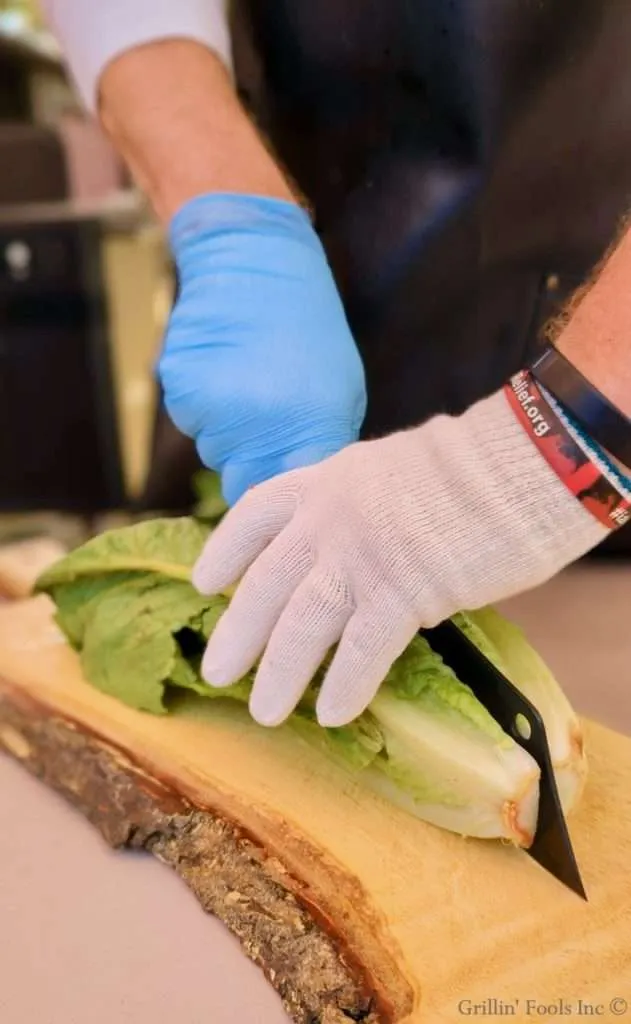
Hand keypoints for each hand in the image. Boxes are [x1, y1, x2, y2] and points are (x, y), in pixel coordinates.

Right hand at [158, 193, 366, 504]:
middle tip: (266, 411)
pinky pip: (190, 418)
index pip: (284, 501)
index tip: (277, 492)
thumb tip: (296, 492)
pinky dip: (202, 401)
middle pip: (241, 482)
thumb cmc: (308, 331)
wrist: (254, 260)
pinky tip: (221, 364)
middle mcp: (259, 426)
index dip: (277, 504)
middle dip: (251, 461)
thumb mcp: (339, 392)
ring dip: (227, 428)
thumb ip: (317, 447)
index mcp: (311, 428)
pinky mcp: (179, 386)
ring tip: (248, 378)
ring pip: (213, 449)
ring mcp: (215, 407)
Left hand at [192, 390, 604, 726]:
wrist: (519, 463)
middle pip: (266, 584)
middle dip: (238, 633)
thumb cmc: (472, 465)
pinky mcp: (402, 594)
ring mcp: (359, 557)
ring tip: (264, 711)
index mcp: (324, 479)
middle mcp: (328, 519)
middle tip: (216, 673)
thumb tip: (349, 545)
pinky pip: (360, 652)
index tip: (204, 583)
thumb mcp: (391, 469)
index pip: (254, 514)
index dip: (225, 551)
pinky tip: (333, 714)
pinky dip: (344, 687)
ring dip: (279, 675)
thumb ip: (358, 505)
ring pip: (301, 627)